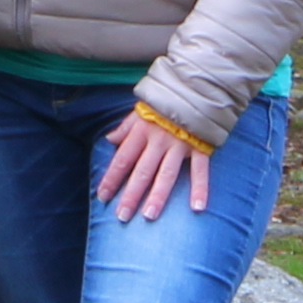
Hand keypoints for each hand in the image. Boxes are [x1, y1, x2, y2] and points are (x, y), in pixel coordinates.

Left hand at [96, 111, 211, 221]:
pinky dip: (200, 189)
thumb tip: (109, 139)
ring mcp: (180, 145)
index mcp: (142, 131)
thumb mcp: (140, 110)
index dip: (112, 178)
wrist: (195, 86)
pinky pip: (200, 171)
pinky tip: (197, 207)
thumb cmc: (164, 102)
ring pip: (166, 174)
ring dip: (158, 196)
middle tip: (123, 216)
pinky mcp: (200, 147)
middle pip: (142, 171)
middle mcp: (158, 141)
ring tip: (149, 216)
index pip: (123, 159)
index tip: (103, 197)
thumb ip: (125, 127)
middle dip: (131, 194)